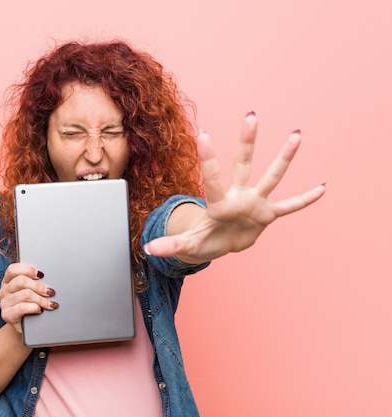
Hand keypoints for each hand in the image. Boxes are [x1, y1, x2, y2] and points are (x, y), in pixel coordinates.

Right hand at [0, 263, 58, 333]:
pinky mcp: (7, 315)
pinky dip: (35, 308)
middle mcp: (4, 290)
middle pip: (21, 281)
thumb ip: (34, 282)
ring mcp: (4, 303)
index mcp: (8, 281)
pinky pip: (23, 307)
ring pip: (25, 294)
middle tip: (50, 292)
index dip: (27, 269)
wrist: (26, 328)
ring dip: (41, 299)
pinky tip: (40, 310)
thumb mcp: (31, 291)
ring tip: (50, 304)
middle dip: (39, 286)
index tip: (41, 274)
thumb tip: (49, 277)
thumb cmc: (30, 306)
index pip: (13, 269)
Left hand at [144, 112, 325, 263]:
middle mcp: (238, 196)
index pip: (213, 178)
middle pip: (243, 164)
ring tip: (296, 134)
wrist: (222, 244)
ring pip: (271, 177)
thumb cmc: (204, 241)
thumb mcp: (188, 244)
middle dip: (247, 142)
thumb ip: (171, 245)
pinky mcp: (267, 215)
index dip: (208, 159)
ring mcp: (255, 203)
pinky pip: (289, 207)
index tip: (203, 134)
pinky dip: (304, 200)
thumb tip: (147, 249)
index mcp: (219, 204)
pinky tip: (322, 189)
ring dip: (284, 158)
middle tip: (251, 115)